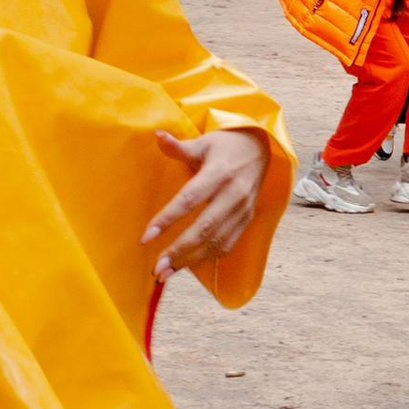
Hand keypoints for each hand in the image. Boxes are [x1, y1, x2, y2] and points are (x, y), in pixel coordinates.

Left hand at [143, 124, 268, 273]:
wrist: (262, 149)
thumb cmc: (226, 145)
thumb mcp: (204, 142)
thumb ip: (179, 146)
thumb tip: (157, 135)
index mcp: (219, 173)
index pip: (189, 200)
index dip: (167, 219)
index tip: (146, 237)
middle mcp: (233, 195)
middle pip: (204, 228)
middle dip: (179, 251)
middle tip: (157, 268)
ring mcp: (242, 210)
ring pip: (216, 242)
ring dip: (190, 260)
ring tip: (166, 273)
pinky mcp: (246, 220)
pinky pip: (227, 245)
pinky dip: (206, 258)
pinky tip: (187, 266)